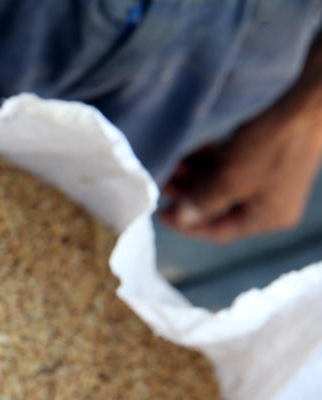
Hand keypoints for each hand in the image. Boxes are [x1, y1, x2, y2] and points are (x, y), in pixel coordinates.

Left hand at [160, 100, 321, 242]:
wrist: (309, 99)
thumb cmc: (273, 144)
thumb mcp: (231, 179)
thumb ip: (203, 202)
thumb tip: (182, 219)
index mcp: (268, 217)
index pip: (220, 231)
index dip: (187, 225)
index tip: (161, 214)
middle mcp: (269, 201)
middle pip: (218, 206)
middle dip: (188, 195)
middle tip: (162, 184)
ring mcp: (268, 177)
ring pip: (222, 183)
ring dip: (194, 177)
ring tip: (169, 167)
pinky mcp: (265, 154)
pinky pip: (230, 165)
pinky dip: (208, 162)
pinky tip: (186, 155)